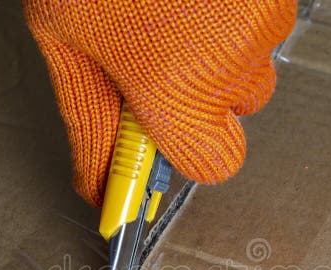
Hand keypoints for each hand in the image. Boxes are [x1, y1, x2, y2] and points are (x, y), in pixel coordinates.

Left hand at [23, 0, 297, 205]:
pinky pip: (262, 17)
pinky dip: (232, 9)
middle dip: (199, 92)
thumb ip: (90, 124)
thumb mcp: (63, 39)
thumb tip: (95, 190)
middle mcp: (235, 55)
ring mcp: (267, 11)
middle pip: (238, 111)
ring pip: (252, 60)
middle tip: (155, 48)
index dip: (186, 151)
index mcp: (176, 86)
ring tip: (173, 2)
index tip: (161, 138)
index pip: (215, 166)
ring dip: (217, 46)